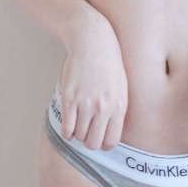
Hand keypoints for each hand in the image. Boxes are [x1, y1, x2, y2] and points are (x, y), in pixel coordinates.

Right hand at [58, 8, 128, 150]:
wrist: (93, 41)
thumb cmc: (108, 63)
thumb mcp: (121, 86)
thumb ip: (117, 108)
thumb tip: (110, 130)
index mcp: (119, 105)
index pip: (111, 141)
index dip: (104, 144)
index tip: (99, 138)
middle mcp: (103, 107)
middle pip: (94, 143)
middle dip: (89, 142)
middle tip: (86, 133)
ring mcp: (86, 103)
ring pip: (80, 136)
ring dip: (77, 134)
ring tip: (78, 124)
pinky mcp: (70, 98)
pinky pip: (67, 127)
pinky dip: (66, 131)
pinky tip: (68, 124)